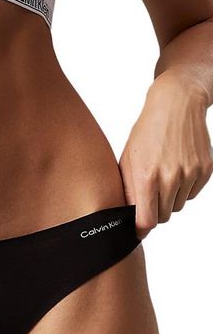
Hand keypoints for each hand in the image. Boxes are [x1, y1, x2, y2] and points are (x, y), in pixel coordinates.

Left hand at [119, 70, 212, 239]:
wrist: (176, 105)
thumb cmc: (145, 133)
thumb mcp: (127, 161)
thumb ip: (128, 191)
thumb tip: (128, 217)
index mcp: (146, 177)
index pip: (146, 221)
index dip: (140, 229)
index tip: (137, 229)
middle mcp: (171, 177)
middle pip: (163, 216)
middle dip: (154, 212)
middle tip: (148, 198)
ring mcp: (191, 173)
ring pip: (178, 206)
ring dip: (169, 200)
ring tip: (162, 178)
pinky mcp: (205, 170)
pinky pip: (191, 194)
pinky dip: (183, 189)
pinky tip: (176, 170)